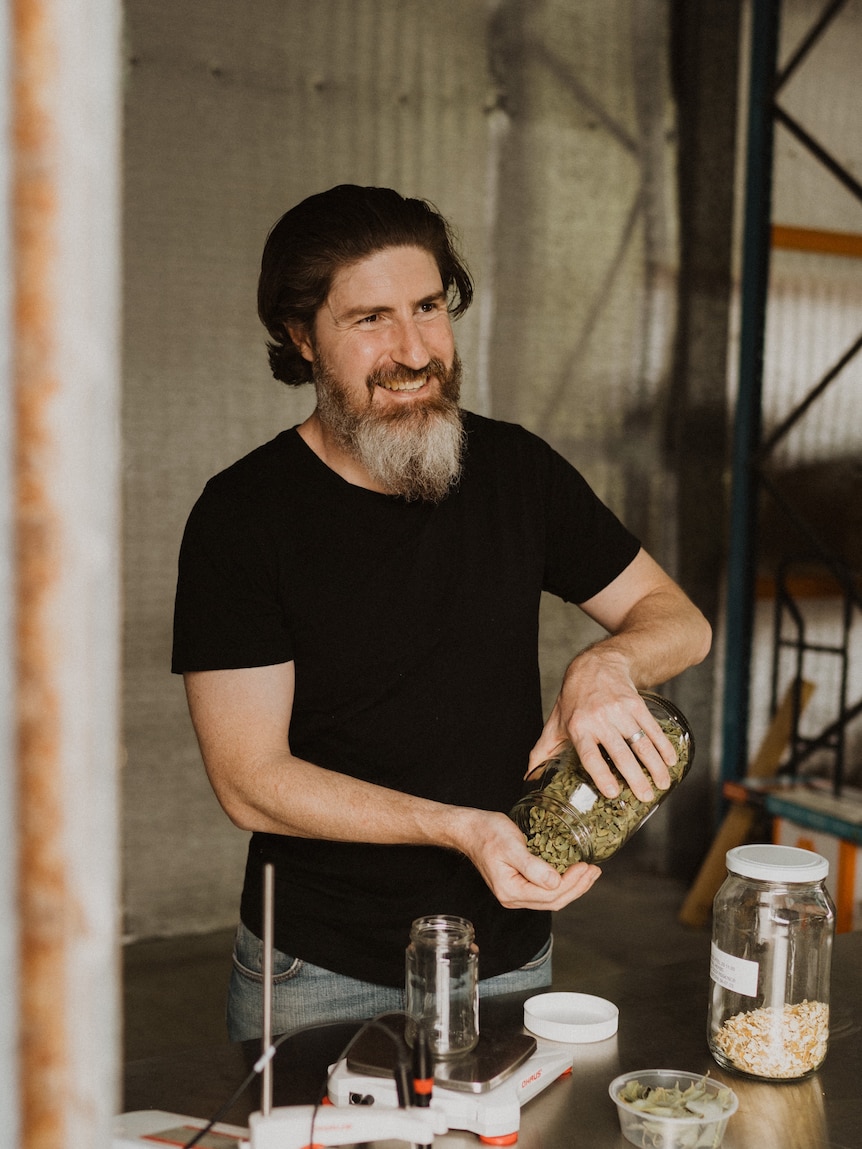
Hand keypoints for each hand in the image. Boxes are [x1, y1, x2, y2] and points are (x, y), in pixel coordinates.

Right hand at [450, 809, 600, 910]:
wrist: (470, 830)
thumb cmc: (487, 834)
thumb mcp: (511, 846)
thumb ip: (533, 867)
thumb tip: (555, 882)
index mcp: (511, 891)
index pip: (550, 895)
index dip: (572, 882)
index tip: (586, 865)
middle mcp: (513, 898)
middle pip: (553, 901)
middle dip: (577, 887)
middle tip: (594, 870)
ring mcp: (516, 893)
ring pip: (552, 898)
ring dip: (573, 886)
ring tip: (590, 873)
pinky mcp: (520, 884)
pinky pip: (545, 890)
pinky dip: (562, 882)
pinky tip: (572, 873)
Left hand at [528, 649, 675, 802]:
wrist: (594, 665)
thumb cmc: (573, 700)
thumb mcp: (555, 723)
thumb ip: (542, 751)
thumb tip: (528, 777)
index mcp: (578, 728)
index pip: (590, 755)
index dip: (601, 774)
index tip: (612, 793)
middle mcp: (599, 719)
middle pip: (620, 753)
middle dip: (635, 777)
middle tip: (646, 797)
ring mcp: (619, 711)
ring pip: (640, 742)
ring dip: (655, 765)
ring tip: (663, 784)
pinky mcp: (636, 703)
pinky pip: (652, 728)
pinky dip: (664, 745)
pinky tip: (671, 760)